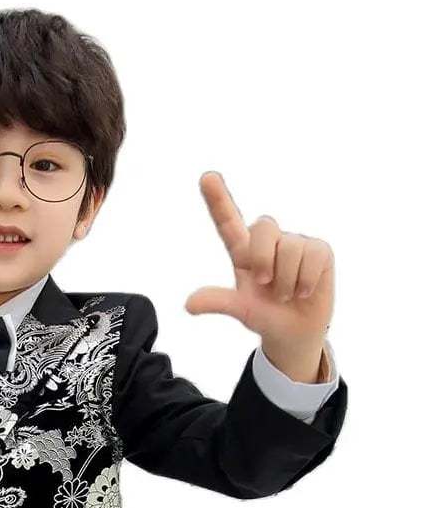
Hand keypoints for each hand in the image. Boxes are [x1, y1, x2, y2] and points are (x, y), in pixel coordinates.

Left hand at [184, 172, 333, 350]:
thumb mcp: (240, 310)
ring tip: (286, 293)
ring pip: (291, 247)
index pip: (228, 221)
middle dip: (264, 259)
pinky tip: (304, 290)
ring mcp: (294, 243)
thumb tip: (189, 305)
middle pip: (263, 226)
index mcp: (242, 252)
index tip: (206, 177)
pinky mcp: (319, 250)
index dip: (218, 199)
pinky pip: (314, 255)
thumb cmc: (263, 315)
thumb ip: (218, 302)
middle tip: (265, 285)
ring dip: (287, 280)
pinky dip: (307, 280)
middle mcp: (268, 241)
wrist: (296, 331)